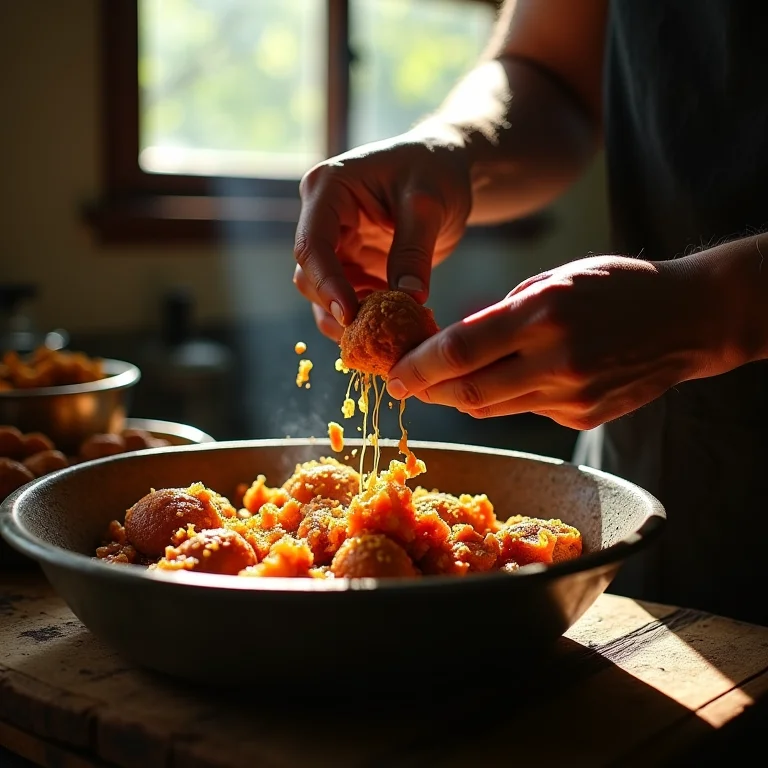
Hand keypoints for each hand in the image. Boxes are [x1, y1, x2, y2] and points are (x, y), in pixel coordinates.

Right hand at [293, 129, 471, 340]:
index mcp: (328, 190)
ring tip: (383, 335)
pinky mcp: (353, 266)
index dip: (327, 283)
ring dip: (349, 318)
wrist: (448, 169)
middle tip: (372, 334)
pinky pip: (348, 299)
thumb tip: (409, 298)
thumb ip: (414, 250)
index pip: (312, 244)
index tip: (350, 315)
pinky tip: (391, 326)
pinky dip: (366, 317)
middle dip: (336, 307)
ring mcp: (336, 245)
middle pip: (310, 274)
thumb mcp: (429, 204)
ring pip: (323, 294)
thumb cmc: (436, 171)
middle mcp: (322, 218)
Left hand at [386, 255, 715, 429]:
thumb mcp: (554, 280)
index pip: (461, 349)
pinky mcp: (582, 417)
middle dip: (427, 390)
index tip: (393, 372)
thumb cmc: (616, 288)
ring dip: (457, 399)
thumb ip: (502, 315)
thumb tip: (454, 344)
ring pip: (491, 409)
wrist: (687, 320)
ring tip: (438, 386)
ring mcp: (571, 395)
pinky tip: (499, 383)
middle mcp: (555, 359)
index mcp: (543, 313)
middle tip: (404, 385)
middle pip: (468, 391)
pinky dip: (502, 399)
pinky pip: (524, 412)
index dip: (418, 366)